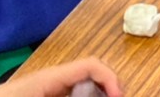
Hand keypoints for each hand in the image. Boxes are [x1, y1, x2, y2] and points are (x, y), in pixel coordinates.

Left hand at [0, 58, 121, 96]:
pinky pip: (68, 95)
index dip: (111, 79)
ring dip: (94, 95)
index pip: (92, 65)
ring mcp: (47, 91)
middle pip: (92, 77)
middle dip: (107, 90)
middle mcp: (53, 80)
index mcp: (53, 76)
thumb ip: (71, 96)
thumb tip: (94, 95)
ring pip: (81, 89)